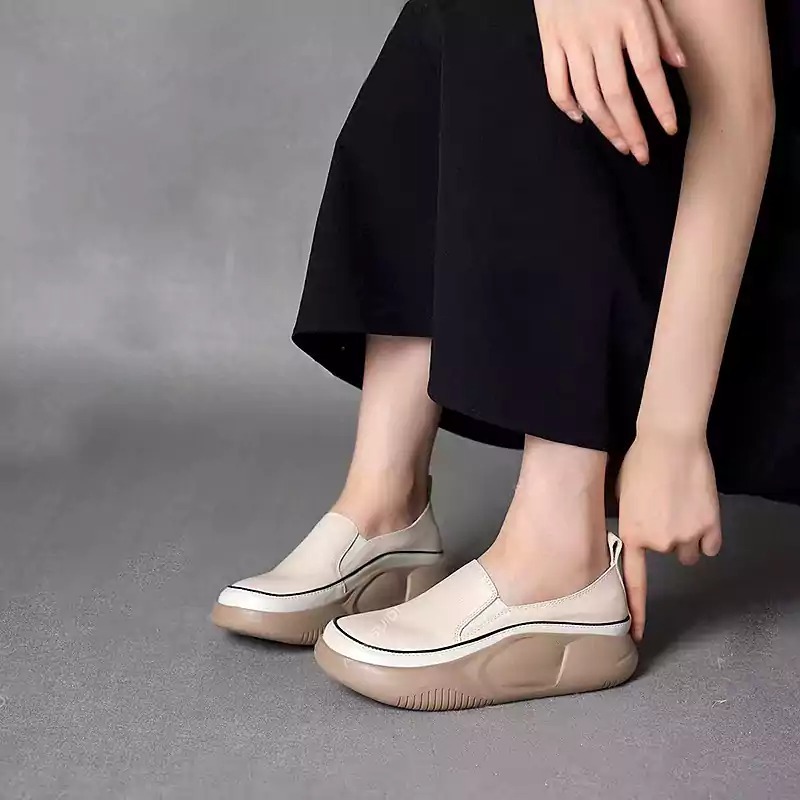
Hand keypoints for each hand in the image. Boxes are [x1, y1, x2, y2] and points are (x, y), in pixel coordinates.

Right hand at [533, 0, 685, 163]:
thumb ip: (662, 29)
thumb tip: (678, 66)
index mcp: (629, 17)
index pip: (648, 71)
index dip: (659, 104)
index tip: (668, 130)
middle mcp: (599, 33)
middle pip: (616, 93)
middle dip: (631, 129)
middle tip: (641, 154)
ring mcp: (571, 40)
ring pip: (587, 96)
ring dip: (605, 126)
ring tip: (620, 144)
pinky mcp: (549, 42)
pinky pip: (556, 84)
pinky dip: (567, 107)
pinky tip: (583, 120)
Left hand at [617, 431, 722, 640]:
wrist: (669, 442)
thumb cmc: (638, 463)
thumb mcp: (620, 495)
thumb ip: (628, 521)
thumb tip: (634, 533)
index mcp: (633, 535)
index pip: (634, 581)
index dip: (637, 610)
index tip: (637, 633)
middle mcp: (660, 543)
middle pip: (670, 555)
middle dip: (668, 539)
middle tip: (664, 509)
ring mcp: (688, 536)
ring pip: (692, 551)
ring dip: (688, 537)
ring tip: (682, 507)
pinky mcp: (711, 525)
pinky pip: (711, 543)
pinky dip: (707, 532)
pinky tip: (699, 510)